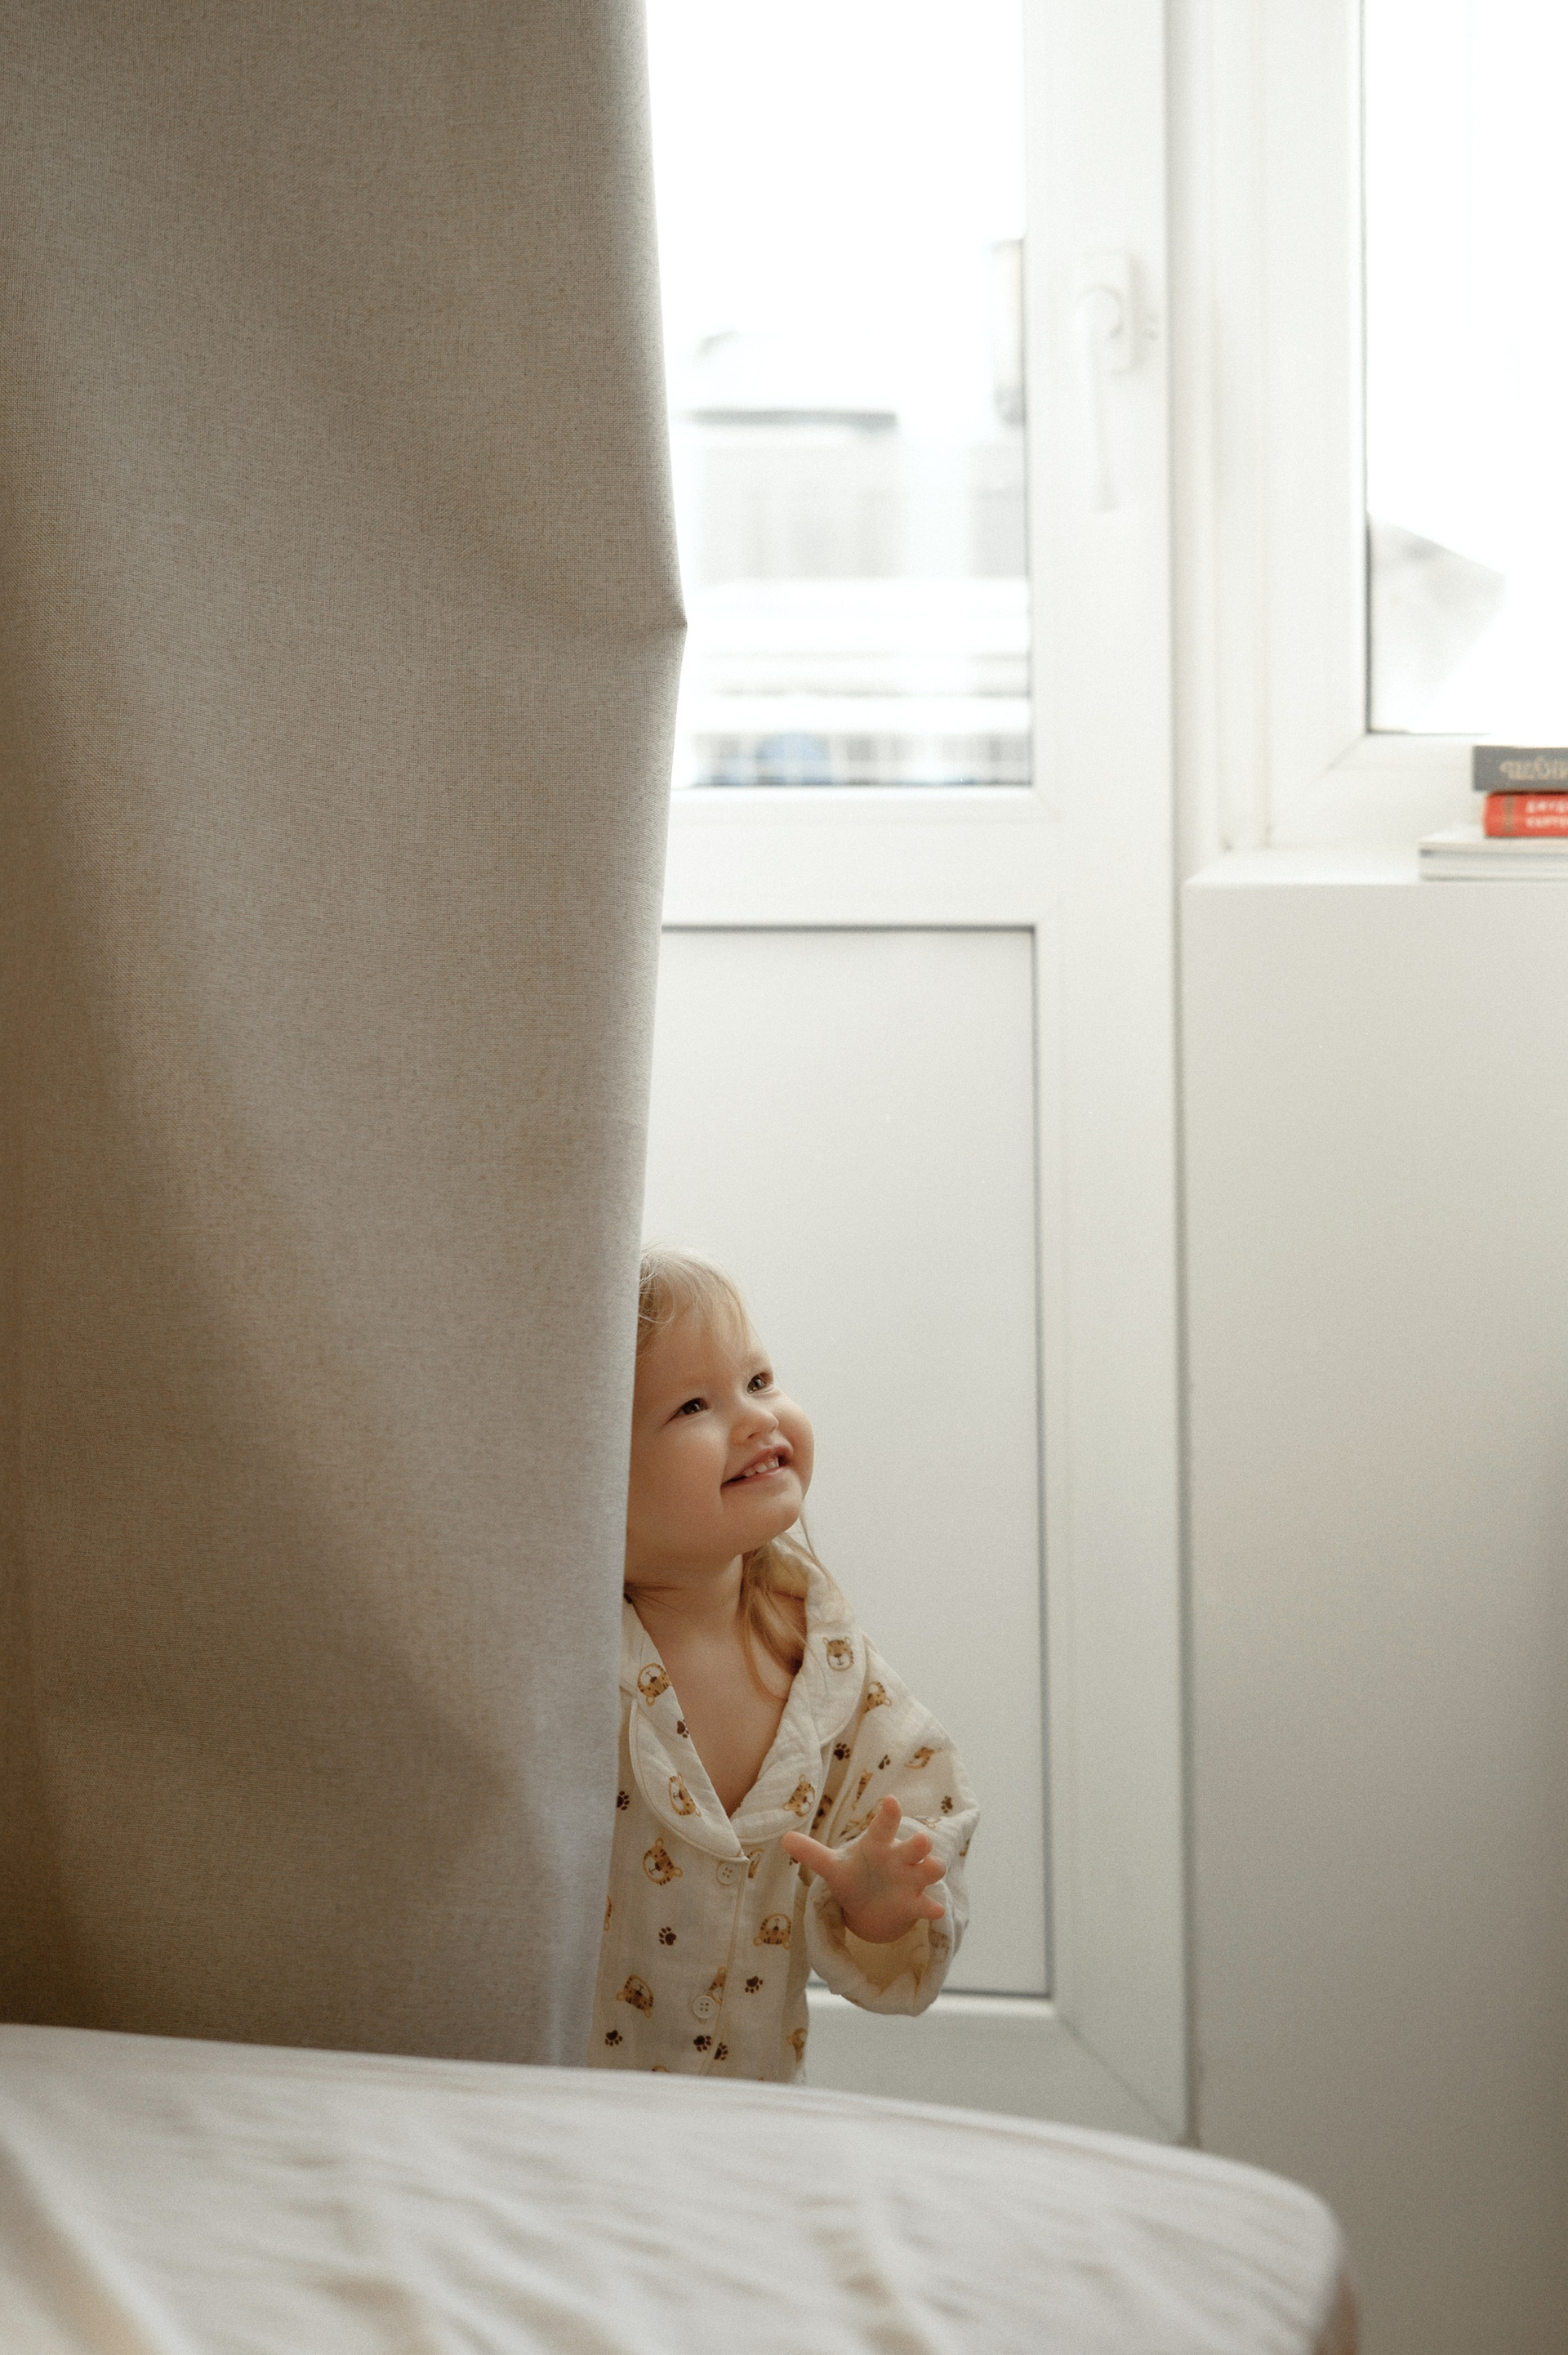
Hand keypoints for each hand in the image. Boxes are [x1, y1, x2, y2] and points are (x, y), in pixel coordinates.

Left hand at [782, 1794, 946, 1943]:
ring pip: (930, 1869)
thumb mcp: (832, 1867)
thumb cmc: (853, 1876)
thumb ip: (811, 1853)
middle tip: (921, 1840)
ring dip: (932, 1868)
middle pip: (916, 1845)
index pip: (884, 1826)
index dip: (889, 1814)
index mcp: (878, 1844)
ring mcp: (912, 1880)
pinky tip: (934, 1910)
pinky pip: (927, 1904)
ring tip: (932, 1868)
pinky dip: (932, 1907)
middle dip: (920, 1843)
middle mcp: (900, 1858)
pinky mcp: (916, 1903)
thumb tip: (783, 1839)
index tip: (891, 1801)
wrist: (869, 1907)